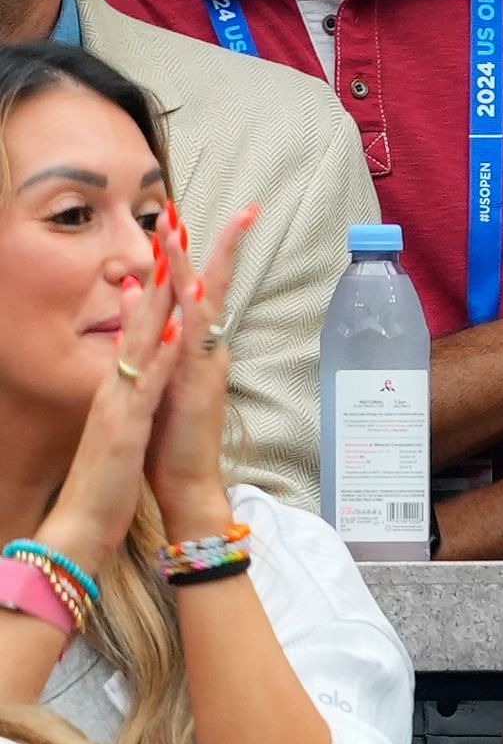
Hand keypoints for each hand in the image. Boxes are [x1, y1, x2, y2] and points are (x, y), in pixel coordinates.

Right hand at [34, 237, 189, 576]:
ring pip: (143, 340)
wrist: (83, 522)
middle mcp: (118, 382)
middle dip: (160, 268)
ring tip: (175, 256)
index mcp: (122, 380)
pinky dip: (163, 358)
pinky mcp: (126, 427)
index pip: (144, 318)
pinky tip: (177, 331)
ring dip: (160, 298)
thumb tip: (135, 353)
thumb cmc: (108, 471)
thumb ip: (126, 381)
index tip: (174, 233)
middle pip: (143, 315)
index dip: (160, 276)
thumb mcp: (120, 416)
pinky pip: (147, 386)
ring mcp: (120, 401)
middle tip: (173, 220)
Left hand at [145, 201, 258, 534]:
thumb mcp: (155, 375)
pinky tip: (188, 288)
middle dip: (215, 243)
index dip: (193, 252)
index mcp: (193, 346)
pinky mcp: (198, 384)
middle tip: (225, 207)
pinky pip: (194, 341)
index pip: (196, 288)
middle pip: (210, 284)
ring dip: (193, 264)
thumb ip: (148, 330)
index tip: (187, 216)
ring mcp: (205, 364)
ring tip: (185, 230)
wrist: (186, 482)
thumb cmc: (170, 435)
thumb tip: (132, 289)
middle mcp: (206, 348)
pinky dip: (191, 313)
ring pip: (202, 303)